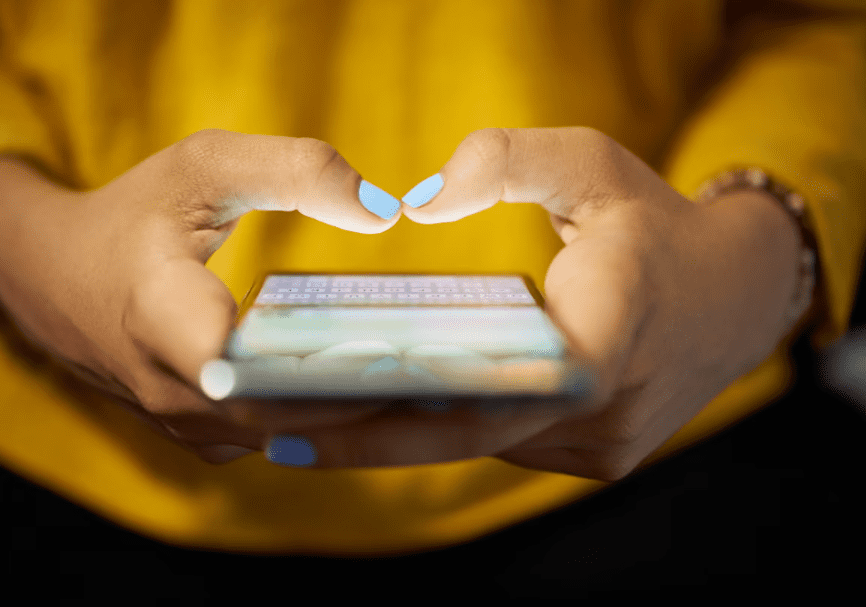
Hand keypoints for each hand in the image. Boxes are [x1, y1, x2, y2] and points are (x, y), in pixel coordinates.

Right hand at [0, 129, 405, 463]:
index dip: (331, 371)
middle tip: (461, 376)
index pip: (253, 369)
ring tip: (442, 389)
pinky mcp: (204, 436)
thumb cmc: (133, 216)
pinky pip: (279, 439)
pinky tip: (390, 395)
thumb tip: (386, 209)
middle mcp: (173, 392)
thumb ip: (295, 170)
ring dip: (362, 417)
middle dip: (373, 399)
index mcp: (162, 317)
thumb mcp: (203, 166)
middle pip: (289, 415)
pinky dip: (332, 421)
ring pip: (290, 437)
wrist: (53, 280)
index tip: (407, 356)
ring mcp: (187, 426)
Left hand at [262, 127, 803, 480]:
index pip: (493, 389)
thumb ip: (507, 161)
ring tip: (308, 420)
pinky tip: (383, 412)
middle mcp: (605, 410)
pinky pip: (504, 444)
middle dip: (368, 435)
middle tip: (272, 429)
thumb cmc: (653, 224)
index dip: (397, 412)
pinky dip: (446, 430)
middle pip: (468, 434)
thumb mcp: (591, 164)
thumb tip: (418, 201)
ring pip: (482, 446)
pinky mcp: (597, 456)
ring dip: (401, 435)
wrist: (733, 296)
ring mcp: (603, 445)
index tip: (309, 416)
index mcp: (608, 333)